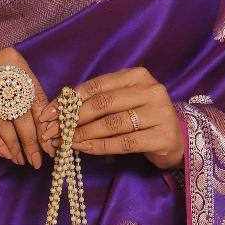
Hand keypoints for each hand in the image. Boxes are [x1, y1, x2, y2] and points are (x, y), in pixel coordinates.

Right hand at [0, 47, 49, 167]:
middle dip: (30, 138)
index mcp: (11, 59)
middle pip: (19, 108)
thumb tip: (45, 133)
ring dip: (12, 144)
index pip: (34, 94)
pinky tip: (3, 154)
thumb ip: (21, 99)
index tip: (50, 146)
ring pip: (0, 118)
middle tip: (36, 159)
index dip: (43, 123)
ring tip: (20, 160)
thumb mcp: (0, 84)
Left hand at [37, 67, 184, 170]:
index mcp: (138, 76)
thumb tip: (59, 110)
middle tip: (53, 131)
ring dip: (85, 133)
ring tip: (66, 141)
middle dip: (74, 118)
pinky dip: (100, 146)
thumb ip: (98, 100)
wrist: (176, 139)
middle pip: (104, 103)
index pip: (98, 85)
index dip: (71, 99)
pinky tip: (85, 149)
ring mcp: (160, 113)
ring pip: (113, 123)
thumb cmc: (143, 118)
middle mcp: (151, 90)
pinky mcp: (162, 137)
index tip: (49, 113)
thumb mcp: (123, 102)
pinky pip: (124, 143)